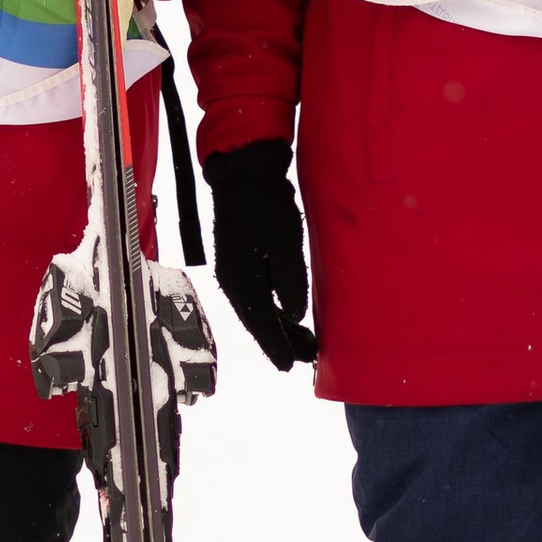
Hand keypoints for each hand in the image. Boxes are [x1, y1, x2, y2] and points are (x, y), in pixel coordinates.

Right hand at [203, 139, 317, 369]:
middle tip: (307, 357)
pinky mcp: (242, 262)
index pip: (260, 323)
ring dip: (279, 327)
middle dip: (281, 341)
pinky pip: (258, 296)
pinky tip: (289, 317)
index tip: (289, 366)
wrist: (244, 174)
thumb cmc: (266, 205)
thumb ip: (291, 280)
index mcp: (240, 280)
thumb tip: (295, 314)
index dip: (276, 347)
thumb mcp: (285, 241)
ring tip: (304, 342)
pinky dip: (274, 311)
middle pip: (258, 321)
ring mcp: (235, 271)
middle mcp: (233, 281)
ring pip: (258, 310)